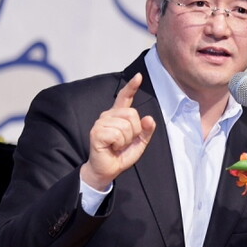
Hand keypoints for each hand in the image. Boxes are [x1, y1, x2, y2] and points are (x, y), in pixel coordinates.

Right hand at [81, 73, 156, 189]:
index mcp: (118, 116)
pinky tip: (112, 147)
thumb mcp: (139, 143)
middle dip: (135, 131)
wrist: (107, 169)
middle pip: (132, 114)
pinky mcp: (96, 132)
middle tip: (125, 142)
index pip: (124, 97)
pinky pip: (117, 134)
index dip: (131, 87)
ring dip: (126, 140)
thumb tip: (149, 119)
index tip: (138, 76)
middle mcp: (108, 116)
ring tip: (117, 145)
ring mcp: (100, 123)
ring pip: (125, 125)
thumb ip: (146, 131)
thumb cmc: (121, 154)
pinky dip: (119, 144)